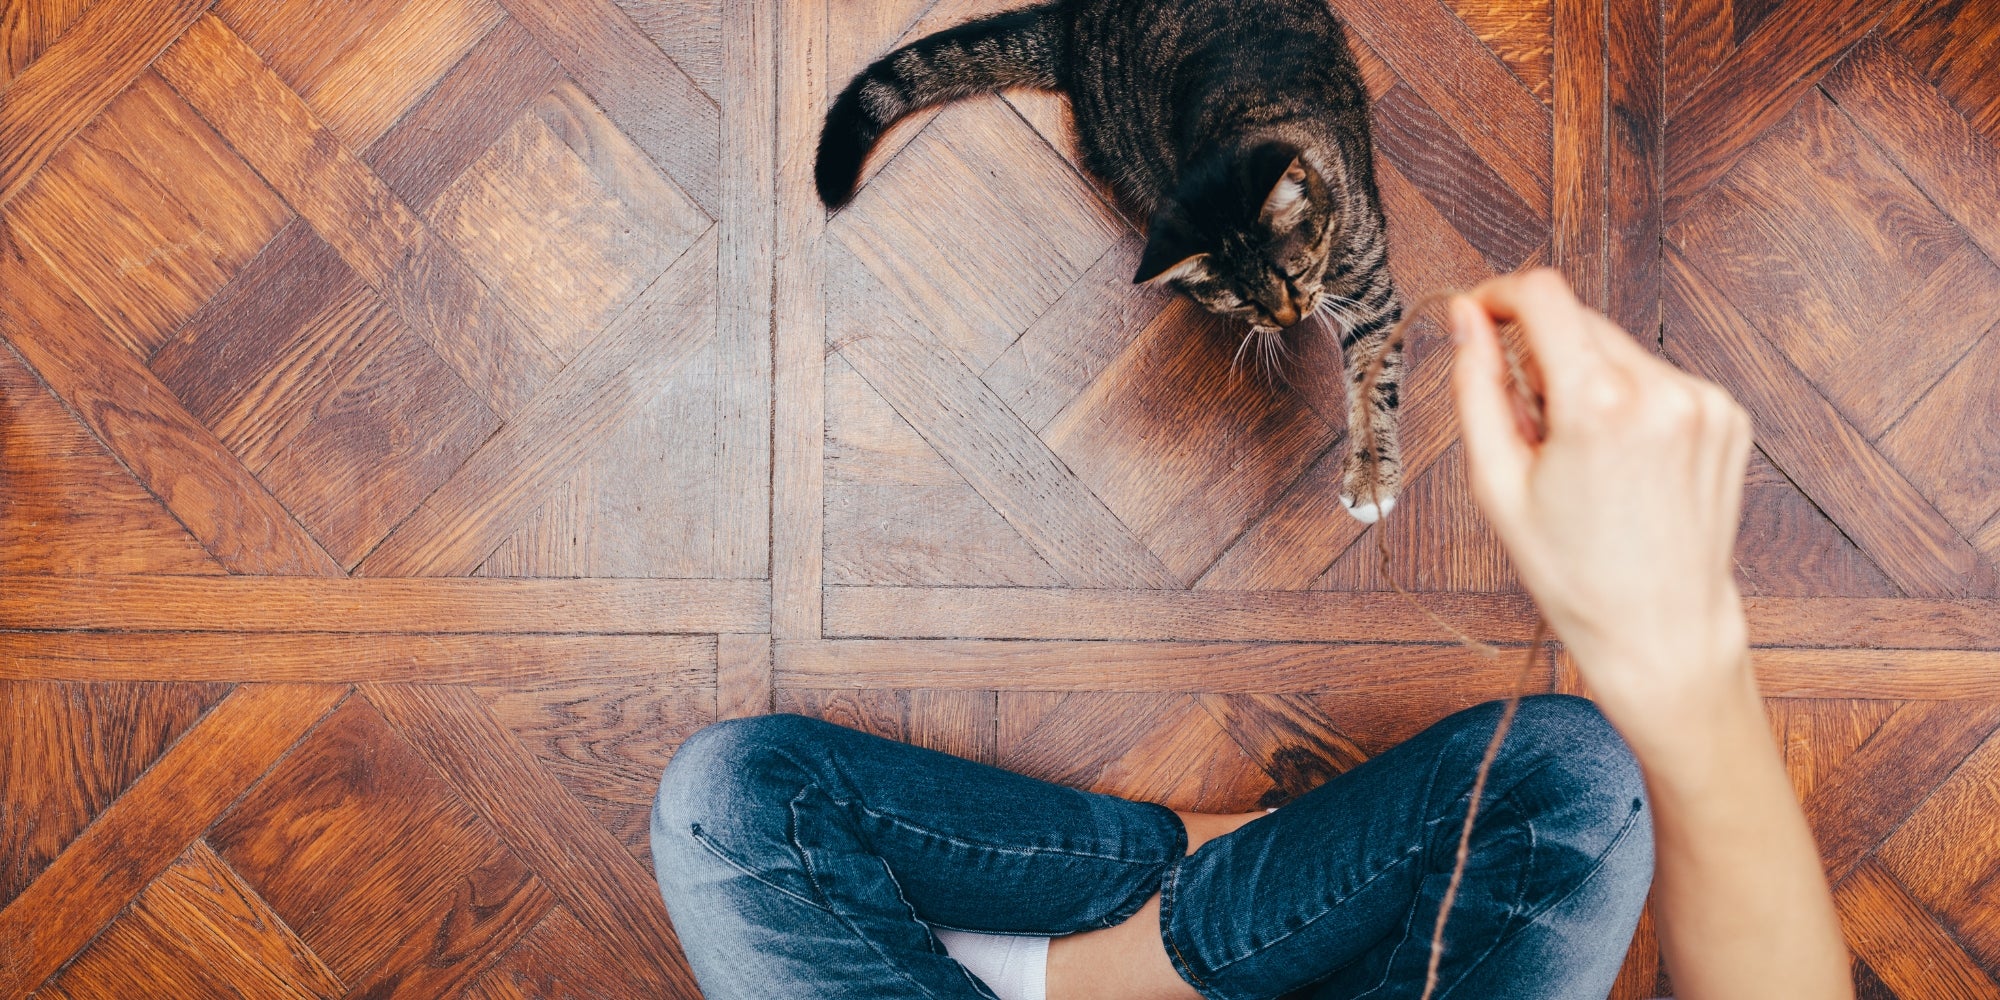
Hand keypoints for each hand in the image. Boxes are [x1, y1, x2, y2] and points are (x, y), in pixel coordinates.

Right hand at [1449, 270, 1754, 749]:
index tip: (1479, 316)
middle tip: (1529, 424)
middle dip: (1540, 352)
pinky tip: (1621, 459)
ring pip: (1618, 349)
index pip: (1543, 295)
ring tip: (1580, 454)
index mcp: (1599, 404)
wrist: (1661, 628)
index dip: (1499, 295)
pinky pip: (1657, 377)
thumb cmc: (1572, 572)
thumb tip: (1465, 317)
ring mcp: (1704, 401)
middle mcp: (1661, 390)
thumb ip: (1477, 386)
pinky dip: (1628, 399)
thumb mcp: (1497, 484)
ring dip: (1586, 377)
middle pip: (1579, 321)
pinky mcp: (1727, 414)